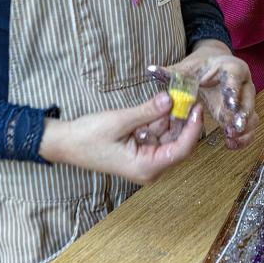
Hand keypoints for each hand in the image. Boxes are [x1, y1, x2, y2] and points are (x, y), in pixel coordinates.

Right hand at [38, 93, 202, 184]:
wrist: (66, 143)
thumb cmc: (88, 137)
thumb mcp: (120, 121)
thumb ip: (147, 111)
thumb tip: (170, 99)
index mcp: (146, 167)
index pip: (182, 150)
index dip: (193, 129)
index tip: (197, 108)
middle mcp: (150, 167)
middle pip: (178, 143)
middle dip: (184, 120)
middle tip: (190, 96)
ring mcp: (145, 159)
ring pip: (168, 137)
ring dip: (172, 117)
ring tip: (178, 95)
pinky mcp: (140, 151)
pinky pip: (157, 134)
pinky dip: (160, 120)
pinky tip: (163, 103)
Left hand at [175, 40, 255, 149]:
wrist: (211, 69)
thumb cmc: (198, 69)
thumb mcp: (185, 68)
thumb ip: (170, 72)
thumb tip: (151, 70)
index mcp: (230, 68)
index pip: (235, 76)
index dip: (233, 90)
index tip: (229, 104)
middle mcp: (242, 84)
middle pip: (247, 99)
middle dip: (241, 115)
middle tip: (232, 128)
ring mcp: (245, 100)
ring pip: (252, 115)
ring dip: (244, 129)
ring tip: (230, 138)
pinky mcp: (243, 114)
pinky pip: (249, 127)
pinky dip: (243, 137)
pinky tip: (231, 144)